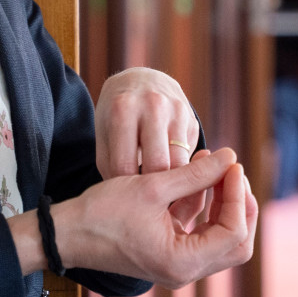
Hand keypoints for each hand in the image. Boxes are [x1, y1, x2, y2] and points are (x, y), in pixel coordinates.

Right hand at [52, 147, 257, 287]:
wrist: (66, 234)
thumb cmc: (102, 212)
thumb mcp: (152, 187)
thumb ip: (196, 174)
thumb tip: (230, 157)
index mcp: (182, 262)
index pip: (233, 232)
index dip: (237, 195)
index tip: (231, 165)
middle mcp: (185, 271)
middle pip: (236, 243)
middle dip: (239, 205)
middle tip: (233, 172)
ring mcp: (178, 264)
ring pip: (221, 237)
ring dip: (222, 202)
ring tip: (214, 164)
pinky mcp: (169, 253)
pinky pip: (199, 231)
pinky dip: (203, 205)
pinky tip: (196, 172)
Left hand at [95, 67, 206, 226]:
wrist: (141, 81)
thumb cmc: (117, 118)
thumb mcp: (106, 136)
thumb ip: (111, 166)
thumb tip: (128, 206)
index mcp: (122, 111)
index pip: (125, 165)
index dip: (125, 194)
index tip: (125, 212)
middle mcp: (151, 106)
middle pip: (157, 166)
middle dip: (152, 194)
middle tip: (148, 215)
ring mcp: (175, 109)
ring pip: (179, 165)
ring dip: (172, 187)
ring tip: (163, 205)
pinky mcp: (192, 118)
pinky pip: (191, 157)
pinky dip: (183, 174)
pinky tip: (175, 187)